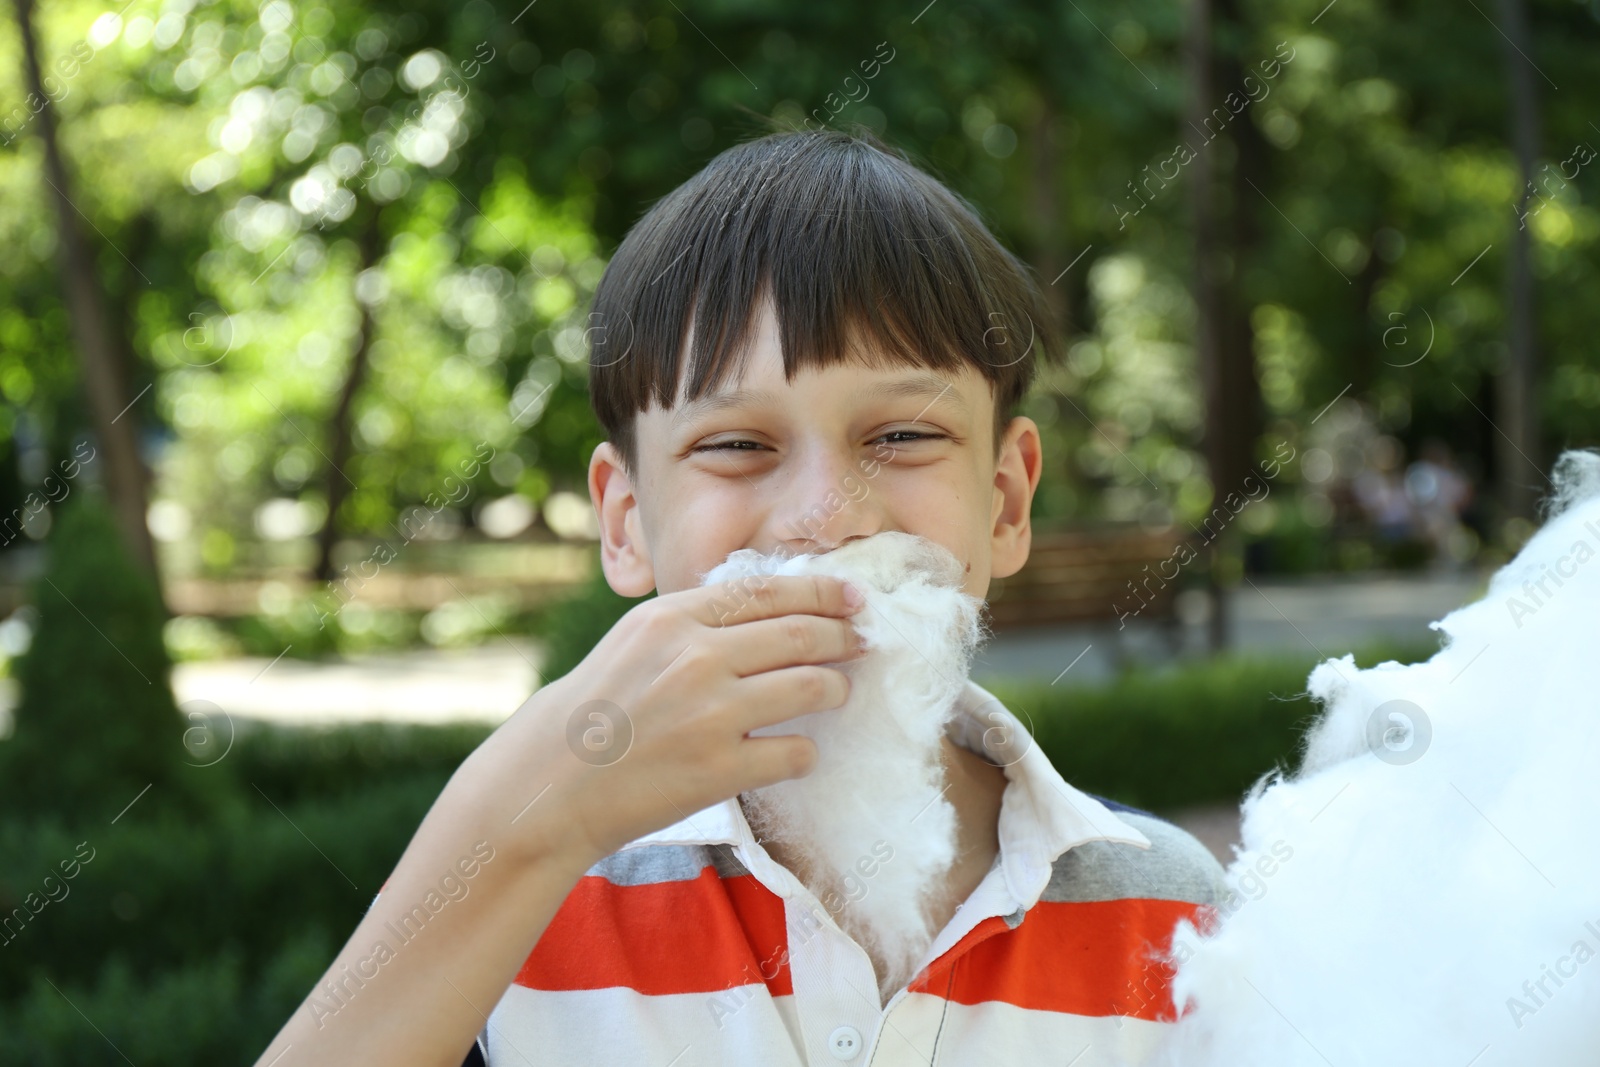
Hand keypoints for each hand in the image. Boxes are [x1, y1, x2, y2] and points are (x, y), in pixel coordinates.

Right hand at [485, 573, 866, 866]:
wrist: (551, 783)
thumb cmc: (598, 708)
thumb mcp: (637, 638)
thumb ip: (697, 619)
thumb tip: (774, 608)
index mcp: (674, 618)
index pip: (769, 592)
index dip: (822, 592)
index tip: (853, 597)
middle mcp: (696, 658)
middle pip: (802, 635)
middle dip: (845, 636)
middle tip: (863, 642)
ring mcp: (711, 715)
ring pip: (812, 688)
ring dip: (837, 688)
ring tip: (838, 691)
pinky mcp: (720, 770)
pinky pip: (796, 753)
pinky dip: (805, 752)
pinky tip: (796, 751)